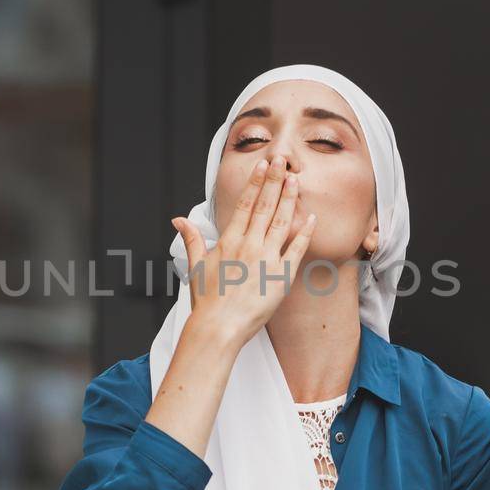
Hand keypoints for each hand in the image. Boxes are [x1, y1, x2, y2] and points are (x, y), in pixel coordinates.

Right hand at [171, 154, 317, 347]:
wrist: (218, 328)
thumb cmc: (206, 302)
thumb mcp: (194, 266)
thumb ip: (192, 239)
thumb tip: (179, 220)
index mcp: (229, 241)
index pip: (244, 204)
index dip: (256, 183)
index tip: (263, 166)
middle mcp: (249, 246)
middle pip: (265, 206)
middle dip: (275, 181)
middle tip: (284, 161)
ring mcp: (266, 260)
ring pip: (281, 222)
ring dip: (289, 199)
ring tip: (296, 180)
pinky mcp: (280, 277)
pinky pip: (296, 251)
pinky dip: (304, 234)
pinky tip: (311, 219)